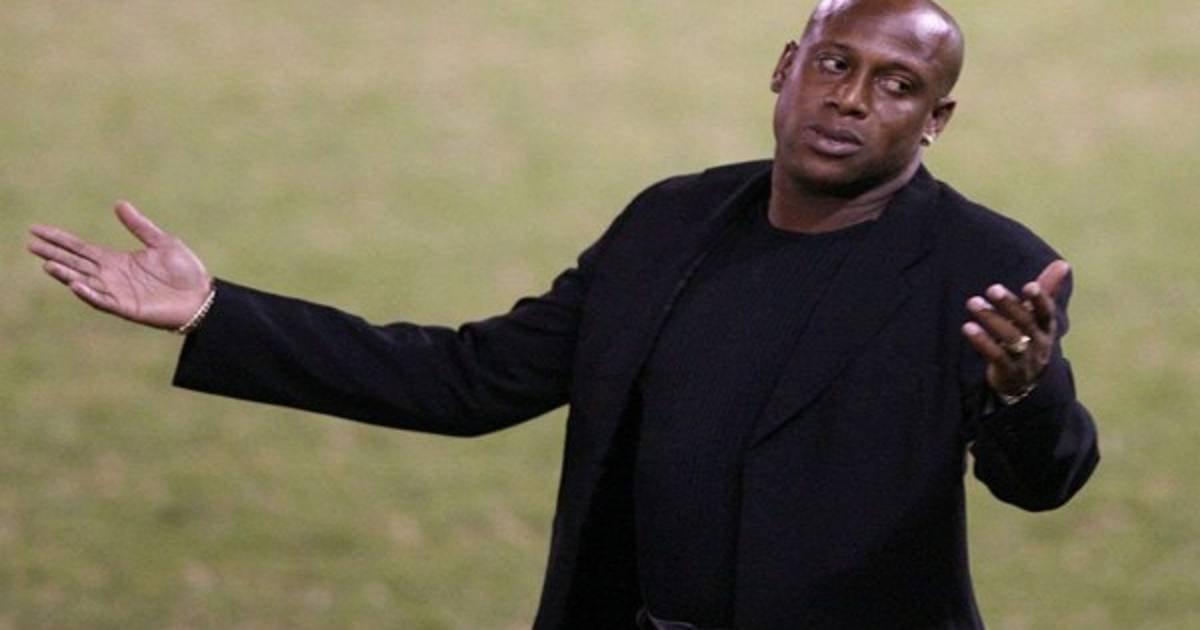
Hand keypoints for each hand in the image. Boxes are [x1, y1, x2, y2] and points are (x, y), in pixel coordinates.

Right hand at [28, 201, 212, 329]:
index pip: (80, 248)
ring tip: (47, 263)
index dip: (60, 239)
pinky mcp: (128, 308)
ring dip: (66, 274)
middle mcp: (112, 276)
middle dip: (53, 253)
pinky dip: (89, 293)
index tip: (37, 229)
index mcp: (117, 260)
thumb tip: (119, 204)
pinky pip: (104, 300)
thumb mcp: (162, 242)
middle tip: (30, 244)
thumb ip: (139, 226)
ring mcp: (118, 293)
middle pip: (76, 263)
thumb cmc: (185, 271)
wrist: (203, 297)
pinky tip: (75, 283)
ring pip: (85, 281)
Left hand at [961, 260, 1070, 396]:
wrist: (1023, 381)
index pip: (1046, 312)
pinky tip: (968, 327)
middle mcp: (1039, 342)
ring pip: (1010, 338)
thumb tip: (1063, 263)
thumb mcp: (1038, 317)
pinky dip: (982, 341)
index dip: (1040, 300)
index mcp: (1046, 327)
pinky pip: (996, 355)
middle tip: (991, 288)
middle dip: (1009, 305)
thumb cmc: (1030, 339)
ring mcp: (1025, 359)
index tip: (1030, 285)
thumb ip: (1046, 291)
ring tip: (972, 302)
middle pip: (1026, 322)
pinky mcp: (1008, 371)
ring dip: (991, 318)